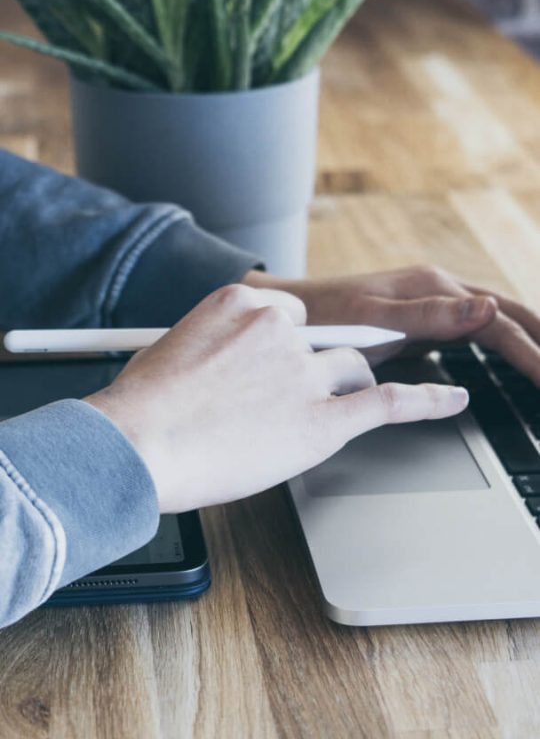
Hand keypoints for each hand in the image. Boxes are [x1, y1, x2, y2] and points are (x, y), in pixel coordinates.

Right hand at [85, 284, 467, 512]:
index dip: (289, 346)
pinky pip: (388, 401)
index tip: (281, 364)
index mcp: (242, 303)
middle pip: (325, 342)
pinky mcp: (320, 420)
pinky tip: (450, 398)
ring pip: (349, 370)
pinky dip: (427, 399)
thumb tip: (227, 364)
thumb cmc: (143, 406)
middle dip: (318, 365)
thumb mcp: (174, 348)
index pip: (292, 316)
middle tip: (302, 389)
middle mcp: (280, 330)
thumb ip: (216, 345)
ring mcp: (303, 373)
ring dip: (344, 387)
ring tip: (328, 408)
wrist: (136, 444)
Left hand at [243, 265, 539, 384]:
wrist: (281, 313)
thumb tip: (489, 311)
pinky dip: (504, 349)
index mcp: (435, 287)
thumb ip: (429, 315)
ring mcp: (433, 305)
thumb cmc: (319, 316)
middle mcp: (441, 290)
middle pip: (512, 315)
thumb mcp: (372, 316)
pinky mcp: (423, 323)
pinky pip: (476, 335)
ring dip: (532, 342)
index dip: (536, 354)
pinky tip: (514, 364)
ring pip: (498, 323)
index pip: (504, 323)